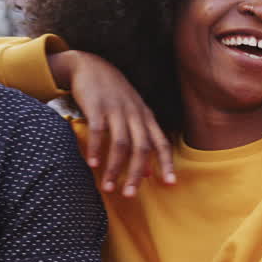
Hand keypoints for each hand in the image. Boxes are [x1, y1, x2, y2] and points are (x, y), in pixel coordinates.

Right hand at [48, 50, 175, 195]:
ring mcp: (116, 109)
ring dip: (115, 167)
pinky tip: (92, 165)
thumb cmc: (114, 95)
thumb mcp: (133, 116)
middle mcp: (135, 114)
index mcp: (146, 117)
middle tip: (130, 195)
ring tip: (108, 187)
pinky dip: (96, 149)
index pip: (162, 143)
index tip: (170, 184)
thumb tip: (150, 175)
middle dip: (137, 173)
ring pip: (121, 143)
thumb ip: (143, 143)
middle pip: (142, 147)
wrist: (91, 65)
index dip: (167, 163)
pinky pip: (98, 131)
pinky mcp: (97, 106)